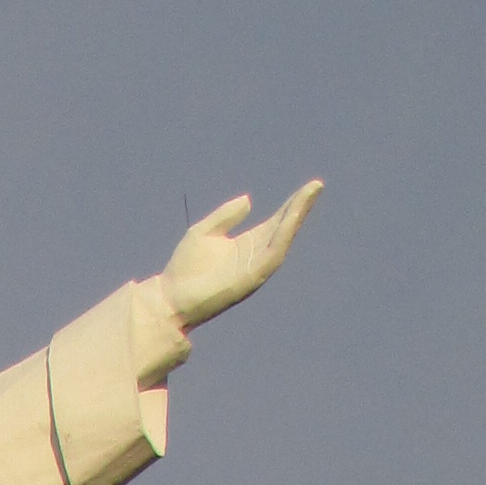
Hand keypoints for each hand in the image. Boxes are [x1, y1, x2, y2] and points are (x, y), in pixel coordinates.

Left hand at [159, 181, 321, 332]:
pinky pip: (271, 256)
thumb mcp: (204, 232)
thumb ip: (226, 217)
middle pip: (283, 229)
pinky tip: (290, 218)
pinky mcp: (250, 280)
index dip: (291, 205)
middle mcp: (254, 257)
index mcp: (246, 245)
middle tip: (316, 186)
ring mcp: (254, 269)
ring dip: (296, 219)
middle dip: (300, 208)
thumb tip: (248, 200)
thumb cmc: (183, 270)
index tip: (309, 187)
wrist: (169, 298)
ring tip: (308, 196)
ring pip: (282, 241)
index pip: (275, 222)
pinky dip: (282, 237)